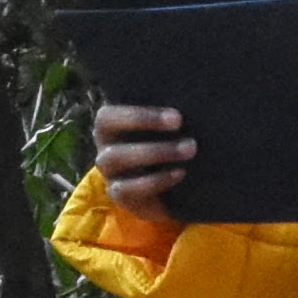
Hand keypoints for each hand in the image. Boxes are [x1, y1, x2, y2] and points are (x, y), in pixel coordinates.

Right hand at [92, 101, 195, 224]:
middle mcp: (105, 146)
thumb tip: (193, 102)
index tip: (176, 117)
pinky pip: (128, 188)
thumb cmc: (168, 145)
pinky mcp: (119, 195)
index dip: (138, 115)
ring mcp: (109, 172)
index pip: (108, 115)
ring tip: (189, 149)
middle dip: (146, 124)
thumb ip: (168, 116)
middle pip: (108, 129)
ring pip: (116, 158)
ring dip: (154, 151)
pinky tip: (180, 173)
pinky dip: (156, 180)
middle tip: (181, 124)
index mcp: (111, 125)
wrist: (169, 191)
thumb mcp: (167, 130)